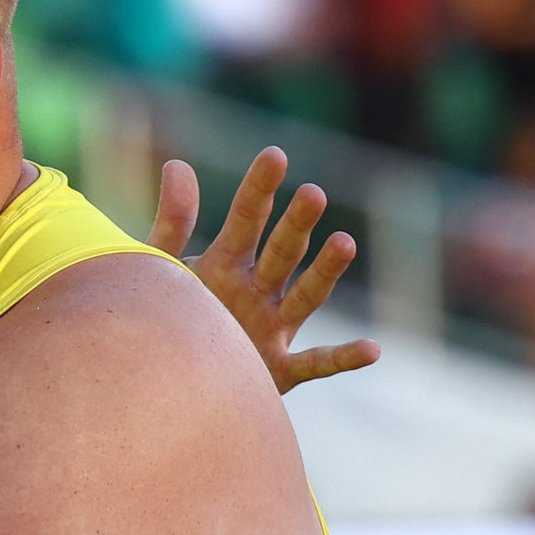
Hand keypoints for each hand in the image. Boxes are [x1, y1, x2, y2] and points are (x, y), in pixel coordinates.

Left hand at [147, 147, 380, 393]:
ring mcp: (272, 329)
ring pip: (306, 296)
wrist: (167, 378)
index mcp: (227, 263)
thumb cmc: (167, 318)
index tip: (275, 155)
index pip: (247, 219)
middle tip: (312, 193)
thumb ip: (171, 222)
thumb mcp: (162, 269)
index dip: (259, 189)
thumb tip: (177, 163)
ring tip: (344, 243)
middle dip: (296, 224)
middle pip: (281, 252)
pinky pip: (317, 364)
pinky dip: (344, 358)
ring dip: (326, 272)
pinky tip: (372, 349)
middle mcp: (257, 291)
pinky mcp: (279, 371)